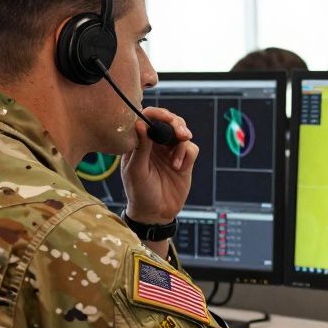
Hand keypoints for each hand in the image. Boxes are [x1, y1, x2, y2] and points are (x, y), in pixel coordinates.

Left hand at [122, 106, 197, 224]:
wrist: (156, 213)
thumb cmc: (139, 193)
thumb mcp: (136, 171)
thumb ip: (140, 147)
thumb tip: (140, 123)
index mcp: (139, 142)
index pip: (148, 118)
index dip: (157, 114)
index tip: (165, 118)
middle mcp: (155, 144)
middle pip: (168, 121)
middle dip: (176, 123)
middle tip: (180, 132)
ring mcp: (170, 151)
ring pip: (181, 133)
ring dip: (182, 140)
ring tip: (177, 157)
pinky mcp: (184, 161)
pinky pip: (191, 148)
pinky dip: (186, 155)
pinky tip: (178, 168)